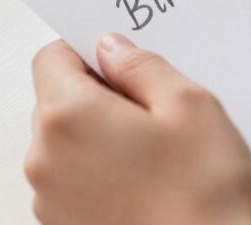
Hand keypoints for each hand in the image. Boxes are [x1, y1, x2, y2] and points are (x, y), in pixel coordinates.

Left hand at [26, 35, 250, 224]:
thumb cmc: (204, 199)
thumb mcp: (190, 104)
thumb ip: (142, 65)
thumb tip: (113, 49)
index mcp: (68, 116)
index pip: (51, 56)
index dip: (89, 52)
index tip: (122, 62)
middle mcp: (45, 159)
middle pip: (56, 100)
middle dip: (98, 96)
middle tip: (154, 112)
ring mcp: (51, 200)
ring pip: (66, 142)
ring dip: (100, 137)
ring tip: (155, 156)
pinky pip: (74, 180)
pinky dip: (101, 173)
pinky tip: (146, 183)